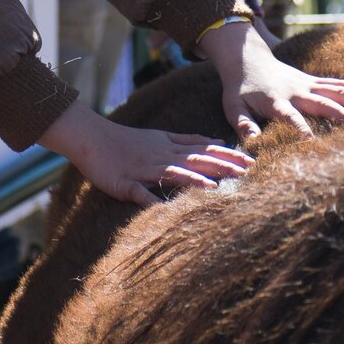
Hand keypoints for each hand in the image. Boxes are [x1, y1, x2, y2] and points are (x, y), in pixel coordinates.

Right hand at [40, 104, 252, 207]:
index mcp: (170, 147)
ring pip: (172, 173)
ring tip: (216, 187)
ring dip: (194, 180)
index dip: (228, 156)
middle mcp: (161, 156)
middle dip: (221, 166)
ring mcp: (143, 169)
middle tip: (247, 173)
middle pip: (195, 160)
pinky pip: (139, 192)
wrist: (92, 138)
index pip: (205, 150)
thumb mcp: (161, 137)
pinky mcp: (124, 182)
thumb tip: (215, 142)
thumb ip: (188, 140)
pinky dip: (151, 198)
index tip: (252, 162)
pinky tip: (164, 207)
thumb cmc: (127, 141)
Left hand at [198, 23, 343, 138]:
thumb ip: (242, 124)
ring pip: (337, 91)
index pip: (291, 118)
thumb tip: (252, 143)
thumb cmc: (239, 89)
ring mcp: (308, 84)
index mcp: (276, 101)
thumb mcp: (233, 107)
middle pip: (323, 104)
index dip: (303, 131)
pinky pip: (339, 85)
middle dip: (343, 117)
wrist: (247, 58)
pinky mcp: (314, 81)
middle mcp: (297, 91)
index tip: (316, 145)